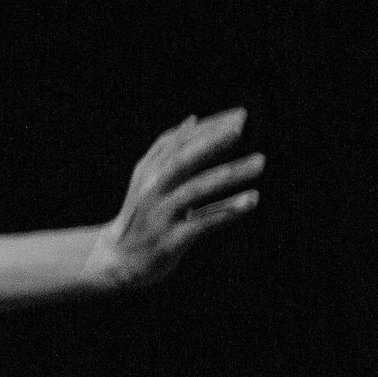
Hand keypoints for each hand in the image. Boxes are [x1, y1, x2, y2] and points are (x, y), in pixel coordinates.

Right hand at [88, 109, 263, 291]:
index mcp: (149, 171)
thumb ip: (166, 149)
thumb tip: (192, 120)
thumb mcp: (147, 180)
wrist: (118, 261)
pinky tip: (252, 200)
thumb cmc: (140, 216)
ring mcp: (161, 215)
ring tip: (259, 162)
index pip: (180, 142)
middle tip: (241, 126)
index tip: (240, 116)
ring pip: (196, 189)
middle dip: (212, 141)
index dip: (209, 127)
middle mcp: (152, 190)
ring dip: (229, 174)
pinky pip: (203, 223)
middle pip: (183, 160)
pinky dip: (228, 210)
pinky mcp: (171, 241)